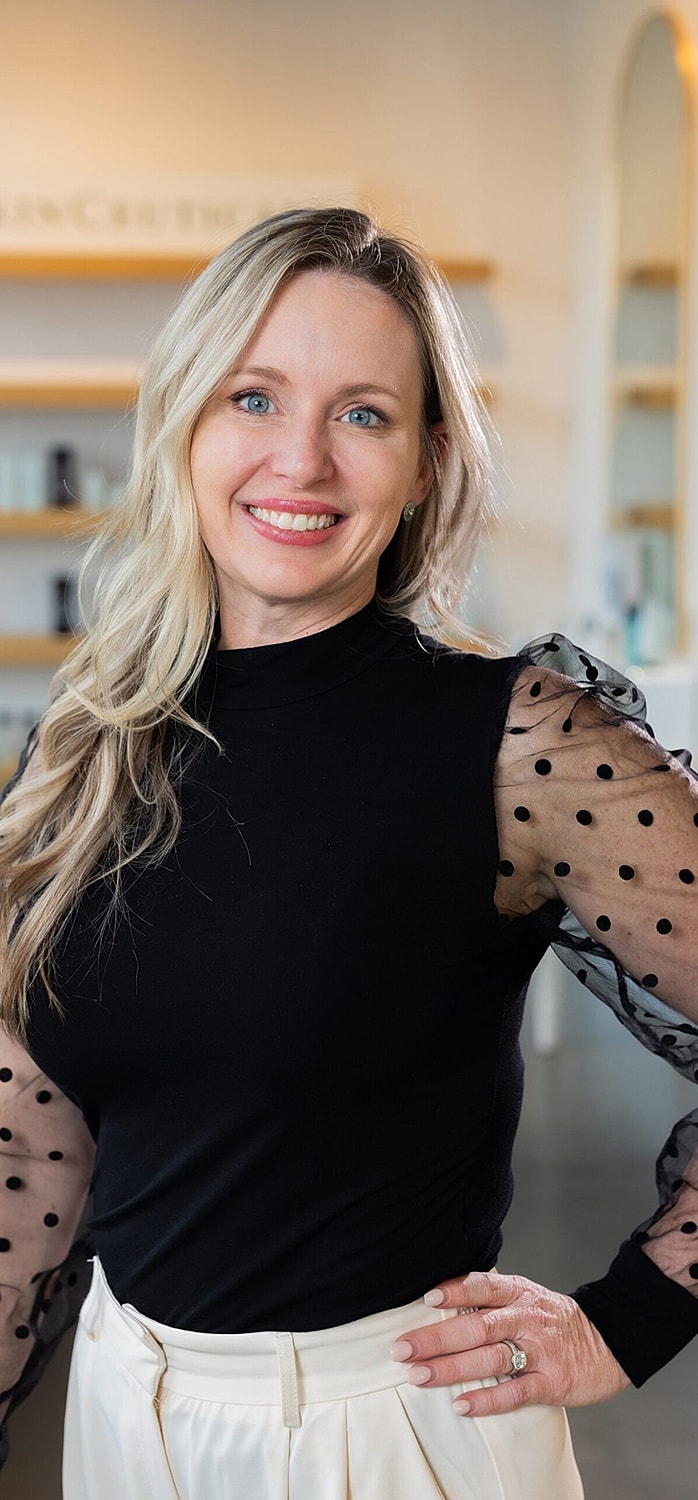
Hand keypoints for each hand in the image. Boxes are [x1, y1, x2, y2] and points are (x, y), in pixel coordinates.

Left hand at [390, 1270, 630, 1416]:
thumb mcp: (527, 1296)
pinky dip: (488, 1400)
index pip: (482, 1287)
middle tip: (401, 1349)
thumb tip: (440, 1299)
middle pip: (476, 1327)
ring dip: (451, 1369)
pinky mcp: (551, 1382)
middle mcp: (526, 1318)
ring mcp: (539, 1351)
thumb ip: (490, 1298)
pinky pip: (515, 1392)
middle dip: (436, 1338)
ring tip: (418, 1376)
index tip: (426, 1299)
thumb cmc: (554, 1319)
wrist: (610, 1340)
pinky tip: (461, 1406)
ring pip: (490, 1358)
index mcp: (518, 1293)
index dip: (454, 1291)